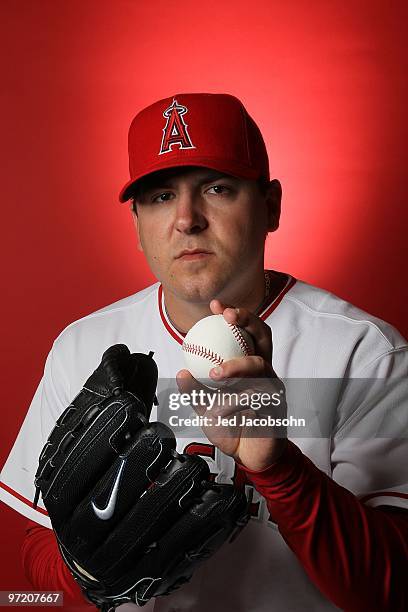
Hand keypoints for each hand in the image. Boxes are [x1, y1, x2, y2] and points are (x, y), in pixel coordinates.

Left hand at [177, 300, 287, 470]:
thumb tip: (181, 372)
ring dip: (234, 369)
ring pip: (258, 366)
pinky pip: (255, 397)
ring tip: (215, 375)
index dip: (236, 315)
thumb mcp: (206, 408)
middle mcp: (265, 372)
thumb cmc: (232, 428)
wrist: (249, 458)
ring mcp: (273, 387)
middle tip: (227, 317)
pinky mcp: (276, 407)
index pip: (247, 333)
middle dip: (246, 321)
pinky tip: (220, 410)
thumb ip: (196, 391)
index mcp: (250, 366)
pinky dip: (233, 403)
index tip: (215, 306)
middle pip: (263, 336)